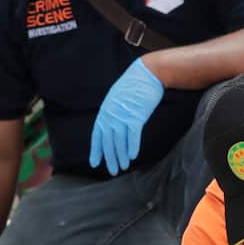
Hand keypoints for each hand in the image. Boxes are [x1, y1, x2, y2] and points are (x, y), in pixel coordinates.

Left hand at [89, 58, 163, 175]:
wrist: (148, 73)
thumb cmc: (135, 85)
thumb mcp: (118, 98)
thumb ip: (114, 112)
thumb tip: (112, 127)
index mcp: (106, 110)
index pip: (97, 134)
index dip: (96, 150)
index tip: (95, 163)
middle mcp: (112, 114)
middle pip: (108, 141)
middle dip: (110, 158)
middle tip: (112, 171)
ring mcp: (123, 115)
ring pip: (120, 141)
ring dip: (121, 156)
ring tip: (123, 167)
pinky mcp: (136, 116)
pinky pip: (133, 135)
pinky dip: (132, 147)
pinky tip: (133, 157)